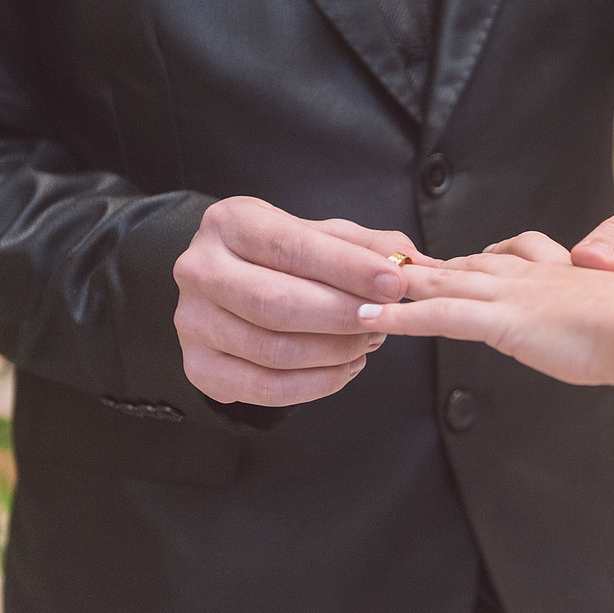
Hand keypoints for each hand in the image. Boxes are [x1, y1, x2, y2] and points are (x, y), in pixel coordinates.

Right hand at [172, 196, 430, 405]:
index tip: (394, 284)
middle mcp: (199, 269)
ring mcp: (193, 321)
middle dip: (342, 317)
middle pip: (277, 304)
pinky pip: (266, 388)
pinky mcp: (199, 366)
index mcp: (230, 223)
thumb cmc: (284, 259)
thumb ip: (372, 247)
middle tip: (382, 321)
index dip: (348, 269)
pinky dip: (317, 384)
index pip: (292, 247)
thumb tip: (420, 266)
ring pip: (274, 350)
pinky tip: (344, 368)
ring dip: (335, 352)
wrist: (231, 287)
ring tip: (366, 342)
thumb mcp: (326, 238)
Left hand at [356, 251, 613, 390]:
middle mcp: (536, 277)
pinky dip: (401, 319)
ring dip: (404, 286)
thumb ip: (612, 329)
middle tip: (401, 265)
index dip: (483, 259)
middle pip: (472, 263)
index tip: (463, 260)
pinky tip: (371, 323)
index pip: (514, 258)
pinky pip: (439, 317)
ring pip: (446, 284)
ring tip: (367, 286)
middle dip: (435, 265)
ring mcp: (516, 296)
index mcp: (567, 276)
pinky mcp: (504, 322)